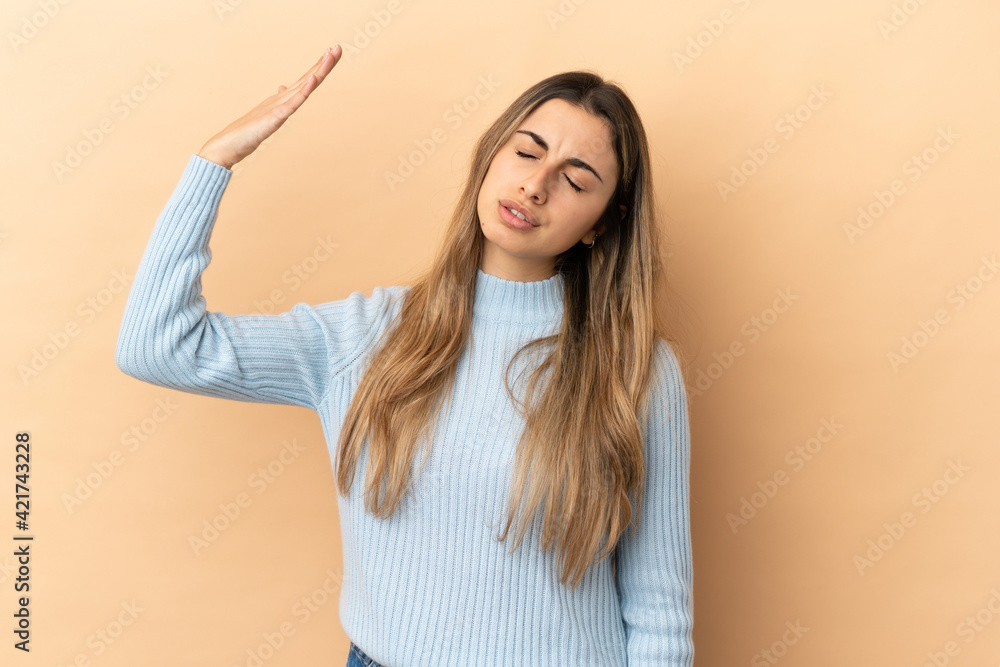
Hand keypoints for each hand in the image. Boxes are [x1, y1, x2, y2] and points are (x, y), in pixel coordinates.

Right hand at [197, 45, 342, 169]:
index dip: (320, 68)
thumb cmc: (247, 132)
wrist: (228, 145)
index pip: (306, 81)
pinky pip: (292, 103)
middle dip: (324, 64)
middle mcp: (282, 98)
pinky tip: (312, 79)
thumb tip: (285, 88)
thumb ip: (280, 102)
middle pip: (308, 79)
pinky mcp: (274, 117)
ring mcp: (278, 106)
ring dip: (318, 71)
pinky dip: (303, 91)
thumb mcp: (270, 115)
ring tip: (330, 55)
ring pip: (303, 87)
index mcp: (283, 99)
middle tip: (338, 47)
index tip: (332, 53)